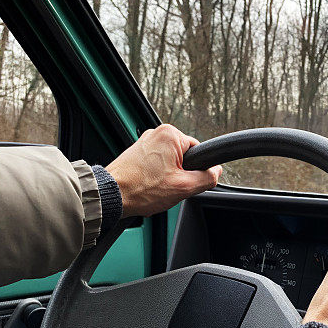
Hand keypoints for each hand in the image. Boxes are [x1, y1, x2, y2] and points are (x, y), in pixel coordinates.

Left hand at [105, 124, 221, 217]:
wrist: (112, 194)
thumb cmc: (141, 189)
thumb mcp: (184, 187)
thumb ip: (207, 178)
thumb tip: (216, 171)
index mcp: (171, 134)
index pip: (199, 151)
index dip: (196, 170)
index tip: (185, 181)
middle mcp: (157, 133)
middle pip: (184, 157)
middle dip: (180, 174)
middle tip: (168, 186)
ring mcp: (145, 141)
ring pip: (170, 162)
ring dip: (167, 176)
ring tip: (155, 187)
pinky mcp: (136, 151)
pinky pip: (156, 163)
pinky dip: (155, 176)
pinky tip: (147, 185)